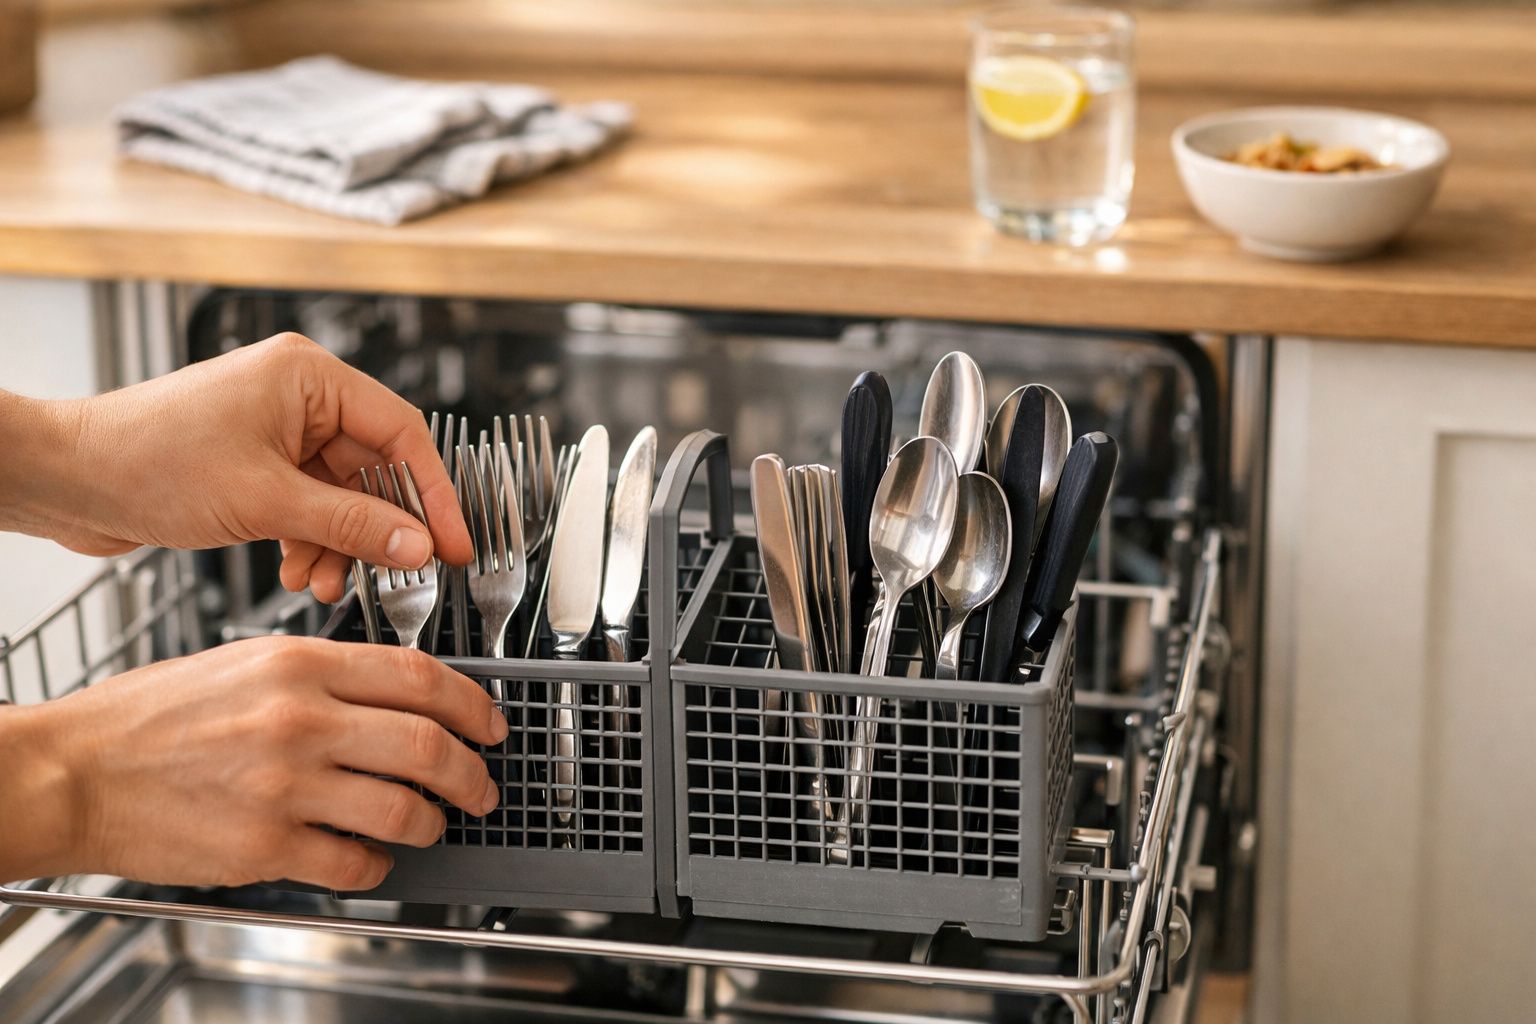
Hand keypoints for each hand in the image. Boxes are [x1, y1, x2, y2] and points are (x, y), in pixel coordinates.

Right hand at [0, 637, 506, 888]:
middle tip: (482, 787)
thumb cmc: (149, 718)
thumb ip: (323, 675)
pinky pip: (354, 863)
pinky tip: (372, 859)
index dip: (472, 704)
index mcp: (300, 664)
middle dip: (473, 773)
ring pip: (403, 808)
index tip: (489, 723)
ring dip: (433, 823)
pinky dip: (378, 866)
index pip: (419, 677)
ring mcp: (285, 784)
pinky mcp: (265, 844)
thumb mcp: (244, 662)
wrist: (74, 772)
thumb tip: (396, 696)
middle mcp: (300, 719)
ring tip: (432, 825)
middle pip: (429, 745)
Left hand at [4, 332, 469, 601]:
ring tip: (322, 581)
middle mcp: (298, 397)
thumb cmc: (144, 461)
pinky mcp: (256, 464)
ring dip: (340, 544)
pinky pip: (310, 505)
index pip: (402, 432)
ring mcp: (276, 431)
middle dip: (376, 529)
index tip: (454, 543)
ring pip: (342, 496)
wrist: (65, 480)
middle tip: (394, 574)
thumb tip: (416, 545)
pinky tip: (298, 570)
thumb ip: (352, 525)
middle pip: (374, 468)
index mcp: (309, 377)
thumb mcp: (266, 501)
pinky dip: (311, 541)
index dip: (434, 493)